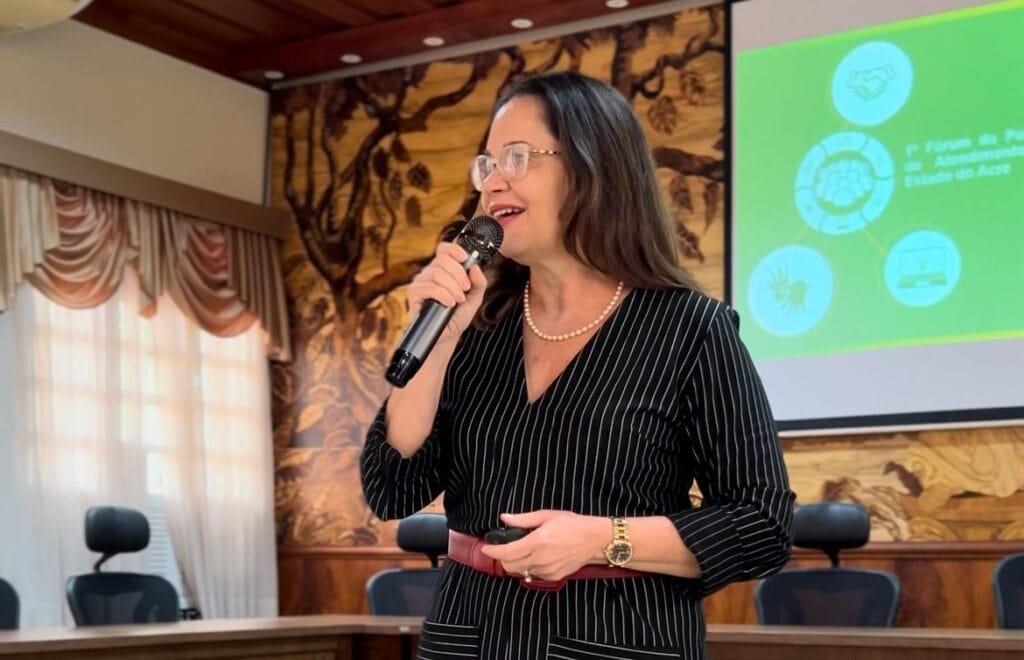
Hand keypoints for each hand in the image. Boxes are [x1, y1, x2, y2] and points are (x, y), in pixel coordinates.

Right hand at [406, 242, 487, 343]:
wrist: (446, 336)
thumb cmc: (457, 316)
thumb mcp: (474, 299)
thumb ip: (479, 283)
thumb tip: (475, 267)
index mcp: (444, 269)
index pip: (444, 249)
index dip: (454, 249)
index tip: (465, 258)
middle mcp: (430, 273)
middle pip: (443, 260)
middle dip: (458, 274)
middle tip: (466, 289)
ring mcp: (421, 282)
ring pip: (437, 273)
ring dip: (452, 287)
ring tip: (458, 300)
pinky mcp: (414, 293)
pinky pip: (429, 287)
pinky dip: (443, 294)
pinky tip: (449, 303)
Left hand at [479, 510, 606, 580]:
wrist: (594, 540)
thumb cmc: (572, 524)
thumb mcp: (547, 515)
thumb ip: (523, 519)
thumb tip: (504, 518)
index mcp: (537, 542)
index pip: (507, 552)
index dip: (492, 550)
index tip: (486, 546)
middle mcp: (540, 559)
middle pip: (509, 565)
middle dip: (502, 557)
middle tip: (503, 547)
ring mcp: (547, 570)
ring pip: (520, 571)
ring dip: (515, 562)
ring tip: (520, 550)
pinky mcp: (553, 576)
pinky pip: (533, 574)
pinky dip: (528, 567)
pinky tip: (535, 556)